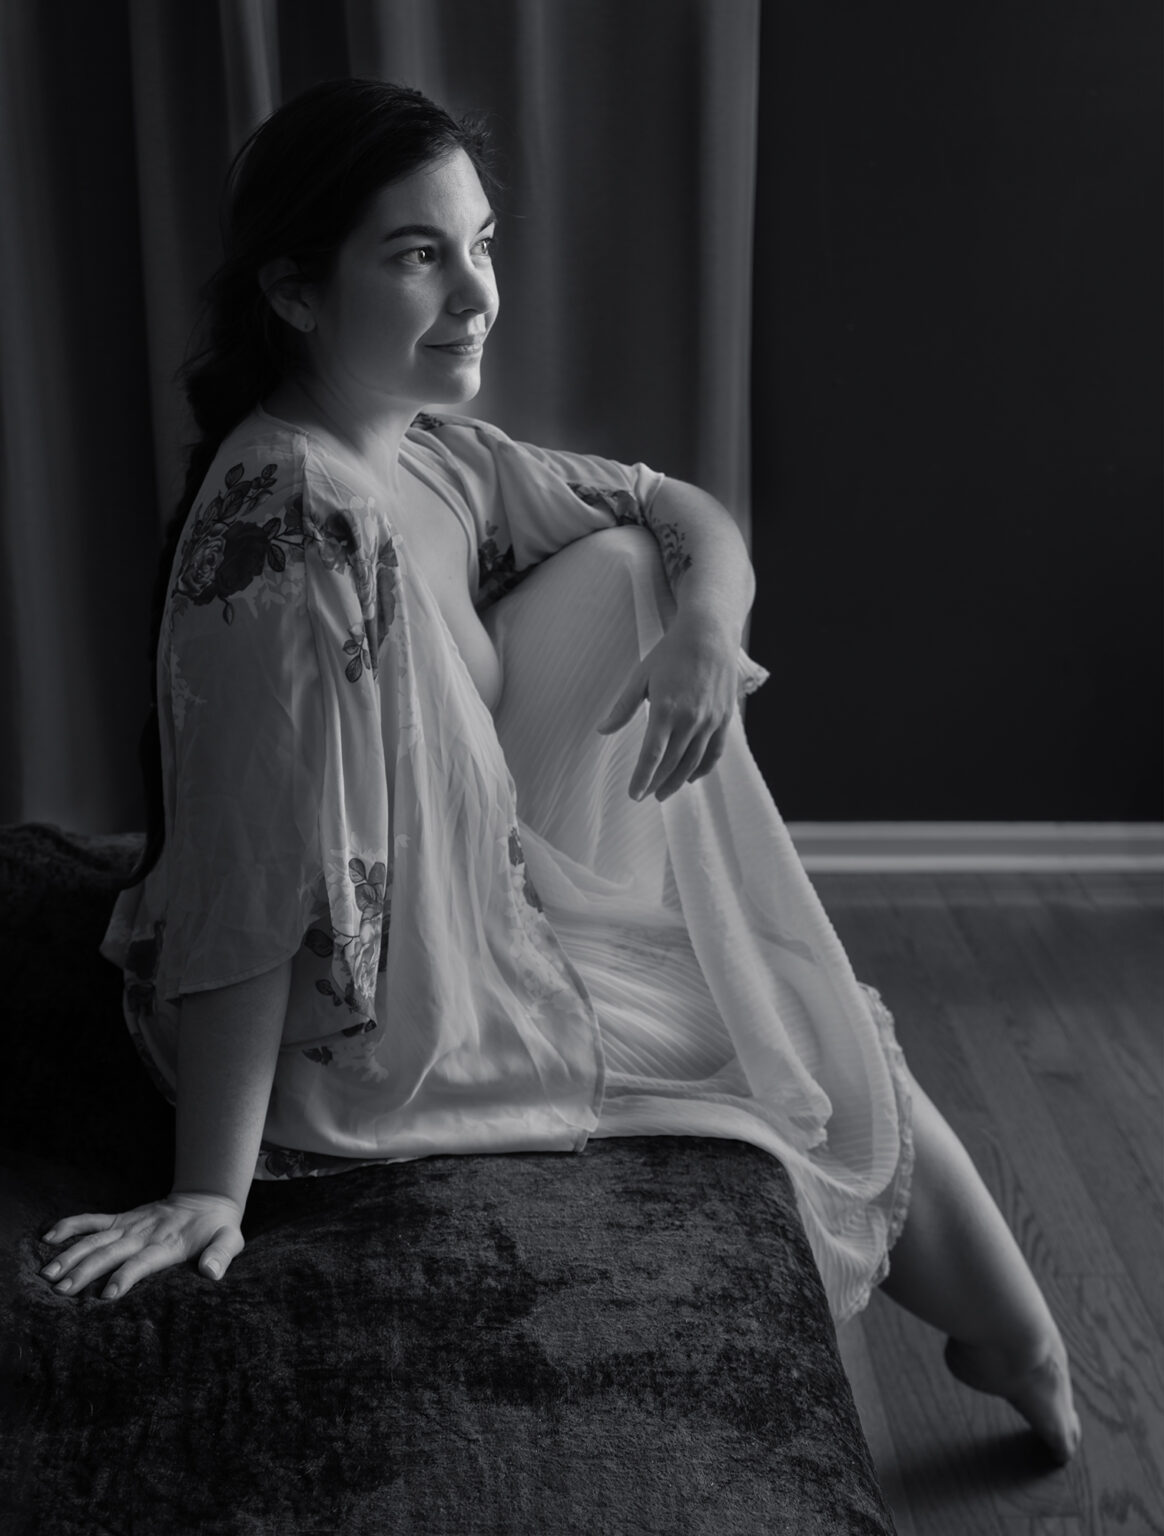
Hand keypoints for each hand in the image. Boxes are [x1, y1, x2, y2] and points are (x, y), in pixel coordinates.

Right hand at [38, 1191, 244, 1301]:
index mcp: (168, 1244)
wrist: (207, 1196)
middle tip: (61, 1290)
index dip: (126, 1276)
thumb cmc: (217, 1227)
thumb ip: (221, 1255)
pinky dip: (70, 1226)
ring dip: (71, 1255)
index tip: (107, 1295)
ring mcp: (130, 1225)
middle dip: (85, 1271)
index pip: (143, 1261)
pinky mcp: (122, 1219)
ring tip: (48, 1274)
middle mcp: (144, 1234)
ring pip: (95, 1240)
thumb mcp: (230, 1240)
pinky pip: (92, 1220)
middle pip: (111, 1253)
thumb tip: (211, 1272)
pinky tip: (48, 1237)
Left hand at [596, 613, 737, 800]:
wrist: (709, 636)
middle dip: (656, 783)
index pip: (652, 754)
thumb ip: (622, 708)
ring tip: (663, 793)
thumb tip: (601, 730)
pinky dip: (702, 769)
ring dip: (677, 781)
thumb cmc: (670, 654)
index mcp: (665, 709)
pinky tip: (690, 778)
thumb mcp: (641, 677)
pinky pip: (713, 753)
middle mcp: (690, 719)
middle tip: (645, 795)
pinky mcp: (723, 719)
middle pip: (671, 763)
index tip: (633, 795)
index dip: (642, 778)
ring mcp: (709, 721)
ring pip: (692, 762)